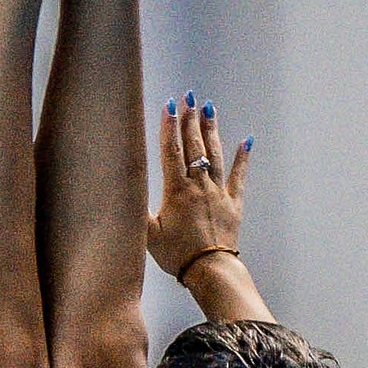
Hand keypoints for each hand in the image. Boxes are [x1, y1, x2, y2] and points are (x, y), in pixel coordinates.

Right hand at [147, 95, 249, 279]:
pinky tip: (247, 140)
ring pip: (215, 154)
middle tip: (189, 97)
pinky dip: (243, 158)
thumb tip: (120, 192)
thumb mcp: (148, 235)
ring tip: (209, 108)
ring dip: (211, 130)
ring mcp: (218, 193)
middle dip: (190, 119)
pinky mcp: (233, 204)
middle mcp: (198, 186)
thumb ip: (136, 211)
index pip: (171, 152)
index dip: (169, 127)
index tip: (169, 106)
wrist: (210, 270)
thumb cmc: (177, 255)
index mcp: (176, 191)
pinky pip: (239, 176)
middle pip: (194, 146)